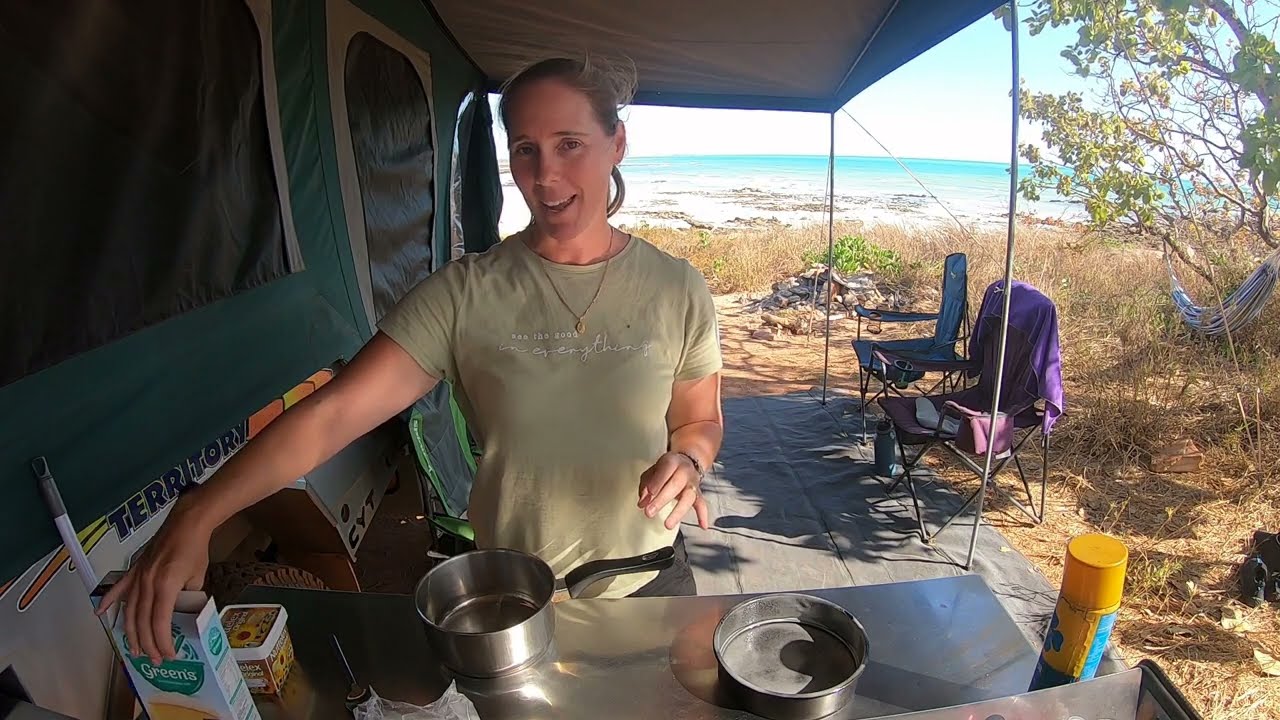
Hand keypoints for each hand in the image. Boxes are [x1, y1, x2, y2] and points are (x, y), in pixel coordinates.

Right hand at [96, 496, 211, 663]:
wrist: (186, 523)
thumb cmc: (195, 549)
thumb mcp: (198, 578)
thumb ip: (188, 598)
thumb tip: (182, 613)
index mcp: (165, 586)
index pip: (160, 622)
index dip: (162, 642)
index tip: (169, 654)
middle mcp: (147, 583)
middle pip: (142, 621)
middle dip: (148, 644)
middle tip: (153, 659)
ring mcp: (138, 576)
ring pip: (129, 611)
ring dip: (131, 632)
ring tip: (135, 649)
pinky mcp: (134, 570)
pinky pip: (118, 589)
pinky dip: (107, 601)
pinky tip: (99, 614)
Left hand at [638, 452, 709, 530]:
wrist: (685, 462)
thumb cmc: (666, 469)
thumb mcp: (652, 471)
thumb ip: (646, 484)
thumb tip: (643, 502)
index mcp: (672, 462)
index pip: (666, 469)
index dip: (657, 481)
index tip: (649, 494)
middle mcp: (685, 471)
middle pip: (676, 484)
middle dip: (661, 500)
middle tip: (649, 512)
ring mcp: (692, 483)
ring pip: (689, 497)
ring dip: (678, 512)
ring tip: (668, 525)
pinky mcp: (698, 494)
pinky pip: (702, 504)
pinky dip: (703, 515)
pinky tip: (703, 526)